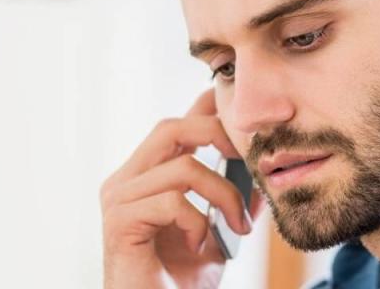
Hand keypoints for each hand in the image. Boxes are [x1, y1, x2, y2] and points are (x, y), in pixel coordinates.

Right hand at [100, 89, 263, 287]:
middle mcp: (126, 181)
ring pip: (183, 166)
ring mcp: (119, 199)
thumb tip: (261, 174)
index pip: (176, 125)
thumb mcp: (218, 233)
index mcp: (146, 177)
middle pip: (171, 127)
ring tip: (238, 227)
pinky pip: (172, 201)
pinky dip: (198, 222)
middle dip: (216, 133)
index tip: (242, 117)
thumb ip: (232, 200)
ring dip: (224, 195)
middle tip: (246, 158)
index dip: (207, 108)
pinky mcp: (120, 221)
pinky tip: (199, 244)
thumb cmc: (180, 280)